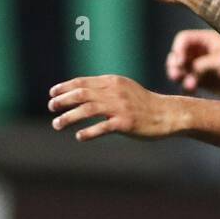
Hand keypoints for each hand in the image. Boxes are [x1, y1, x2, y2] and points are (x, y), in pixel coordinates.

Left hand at [49, 74, 179, 140]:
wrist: (167, 114)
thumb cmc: (144, 104)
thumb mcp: (125, 89)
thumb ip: (106, 89)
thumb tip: (82, 92)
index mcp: (113, 82)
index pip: (83, 82)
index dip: (65, 87)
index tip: (52, 94)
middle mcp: (115, 92)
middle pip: (82, 94)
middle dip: (63, 101)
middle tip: (51, 108)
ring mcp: (121, 107)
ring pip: (88, 110)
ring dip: (69, 117)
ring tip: (57, 124)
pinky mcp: (126, 123)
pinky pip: (102, 127)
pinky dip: (88, 132)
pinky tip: (79, 136)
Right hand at [167, 29, 219, 100]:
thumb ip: (201, 64)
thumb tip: (187, 71)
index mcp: (208, 39)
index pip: (184, 39)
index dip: (178, 49)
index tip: (180, 61)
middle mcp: (204, 51)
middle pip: (179, 54)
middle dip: (175, 63)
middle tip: (176, 74)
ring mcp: (204, 66)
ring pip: (182, 69)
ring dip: (180, 76)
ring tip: (187, 84)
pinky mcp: (207, 81)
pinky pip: (189, 81)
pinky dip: (187, 85)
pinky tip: (192, 90)